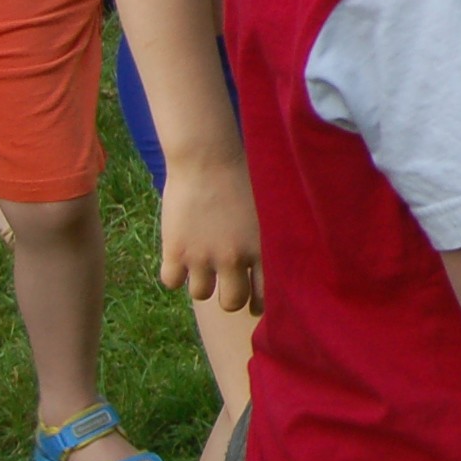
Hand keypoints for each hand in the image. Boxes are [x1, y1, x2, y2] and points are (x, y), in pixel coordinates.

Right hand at [160, 151, 263, 314]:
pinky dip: (174, 275)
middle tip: (228, 286)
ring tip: (204, 265)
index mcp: (262, 247)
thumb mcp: (270, 207)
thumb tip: (289, 259)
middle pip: (232, 302)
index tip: (255, 301)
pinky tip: (181, 258)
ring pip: (201, 294)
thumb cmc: (244, 175)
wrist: (207, 158)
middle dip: (231, 297)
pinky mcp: (175, 251)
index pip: (266, 294)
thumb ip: (275, 236)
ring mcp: (202, 256)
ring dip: (202, 283)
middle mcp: (233, 257)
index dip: (259, 302)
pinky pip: (171, 282)